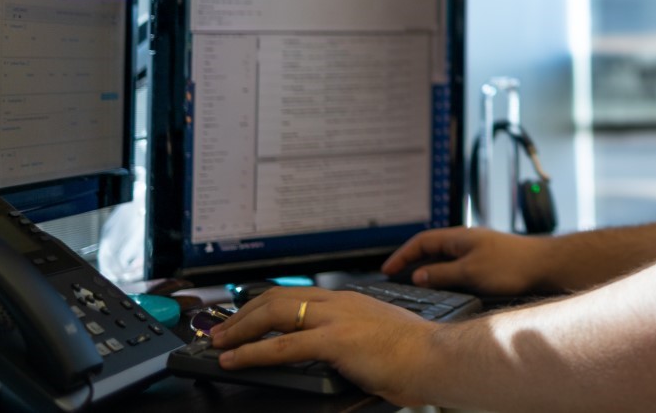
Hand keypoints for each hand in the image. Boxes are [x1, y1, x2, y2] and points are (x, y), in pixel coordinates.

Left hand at [211, 287, 438, 405]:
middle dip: (243, 313)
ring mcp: (335, 319)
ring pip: (274, 314)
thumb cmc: (417, 353)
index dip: (264, 304)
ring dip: (239, 329)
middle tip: (221, 329)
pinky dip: (252, 352)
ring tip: (219, 342)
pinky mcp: (334, 341)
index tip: (245, 316)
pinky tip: (235, 360)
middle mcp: (339, 302)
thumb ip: (357, 337)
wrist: (436, 356)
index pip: (297, 294)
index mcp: (349, 301)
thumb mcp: (380, 335)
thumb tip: (345, 352)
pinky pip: (282, 345)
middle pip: (277, 297)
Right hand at [382, 226, 555, 294]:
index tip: (386, 269)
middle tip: (395, 277)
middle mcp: (467, 240)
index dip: (401, 255)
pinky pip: (458, 265)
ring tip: (415, 285)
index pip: (421, 241)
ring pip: (445, 258)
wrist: (547, 266)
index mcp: (459, 237)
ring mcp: (478, 250)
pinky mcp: (489, 262)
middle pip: (431, 248)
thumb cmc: (512, 266)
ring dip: (429, 269)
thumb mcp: (470, 272)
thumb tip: (418, 274)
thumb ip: (442, 274)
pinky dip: (445, 274)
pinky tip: (446, 287)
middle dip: (412, 260)